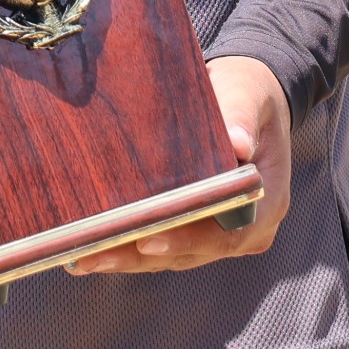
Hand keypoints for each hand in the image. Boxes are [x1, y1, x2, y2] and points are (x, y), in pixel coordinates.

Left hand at [68, 55, 291, 275]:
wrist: (246, 97)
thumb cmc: (245, 91)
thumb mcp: (246, 92)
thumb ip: (241, 114)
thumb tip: (237, 143)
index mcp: (265, 202)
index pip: (227, 233)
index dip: (187, 240)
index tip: (147, 240)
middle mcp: (246, 229)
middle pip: (191, 252)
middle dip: (140, 254)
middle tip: (94, 255)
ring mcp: (221, 233)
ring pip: (172, 254)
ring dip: (127, 256)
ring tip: (82, 256)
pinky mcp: (198, 228)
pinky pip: (164, 243)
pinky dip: (129, 246)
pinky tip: (91, 248)